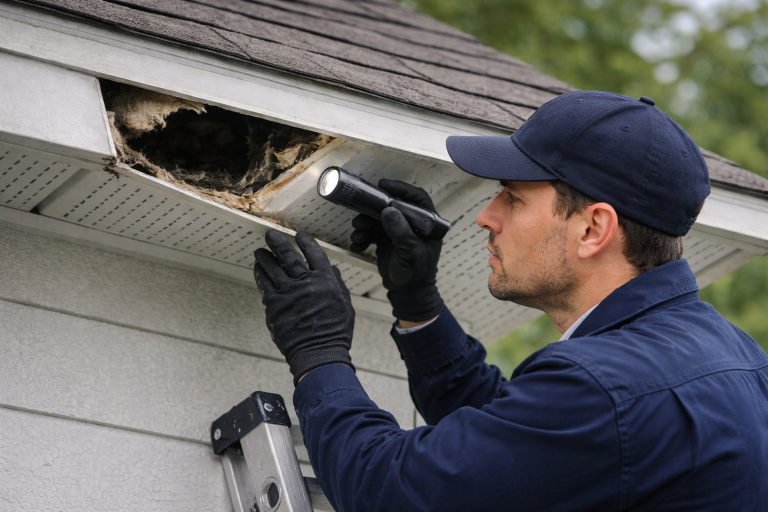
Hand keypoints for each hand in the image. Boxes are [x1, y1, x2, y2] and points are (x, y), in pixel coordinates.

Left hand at [254, 231, 354, 385]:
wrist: (318, 353)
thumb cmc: (335, 332)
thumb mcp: (345, 306)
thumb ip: (338, 284)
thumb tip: (333, 268)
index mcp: (326, 282)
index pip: (315, 254)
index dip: (306, 242)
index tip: (299, 235)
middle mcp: (306, 284)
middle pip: (289, 257)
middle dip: (278, 243)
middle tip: (270, 235)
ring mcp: (288, 294)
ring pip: (273, 269)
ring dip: (265, 257)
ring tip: (259, 251)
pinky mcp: (274, 305)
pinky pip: (264, 285)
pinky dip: (260, 275)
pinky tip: (258, 269)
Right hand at [350, 179, 443, 321]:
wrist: (407, 294)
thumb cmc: (416, 275)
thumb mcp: (410, 253)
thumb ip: (401, 232)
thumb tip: (388, 210)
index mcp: (427, 224)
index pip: (417, 198)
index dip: (401, 189)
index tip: (383, 185)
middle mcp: (413, 224)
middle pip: (392, 206)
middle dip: (374, 210)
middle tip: (361, 215)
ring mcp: (399, 230)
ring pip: (379, 218)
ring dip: (365, 224)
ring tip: (358, 233)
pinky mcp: (387, 238)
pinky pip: (372, 231)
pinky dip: (363, 236)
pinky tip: (358, 244)